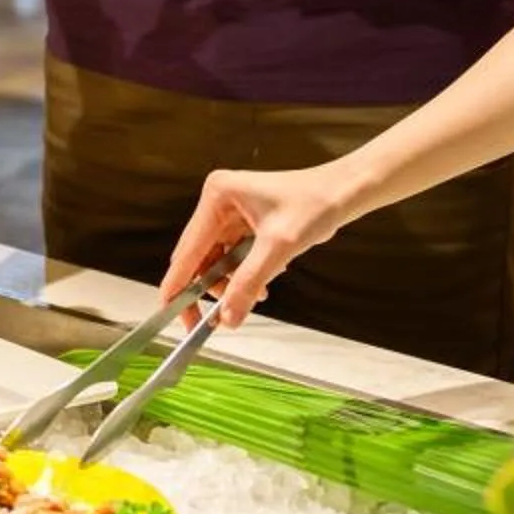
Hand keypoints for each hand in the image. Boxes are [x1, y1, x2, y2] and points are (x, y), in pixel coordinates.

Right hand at [162, 161, 359, 329]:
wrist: (343, 193)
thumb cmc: (315, 203)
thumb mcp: (278, 247)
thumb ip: (249, 283)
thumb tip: (228, 315)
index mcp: (218, 195)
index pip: (188, 250)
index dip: (178, 285)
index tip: (170, 313)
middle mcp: (219, 202)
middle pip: (198, 258)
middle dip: (209, 289)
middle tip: (212, 321)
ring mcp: (231, 213)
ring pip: (216, 262)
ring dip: (231, 284)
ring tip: (255, 294)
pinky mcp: (244, 224)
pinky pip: (233, 259)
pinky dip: (244, 275)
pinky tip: (263, 282)